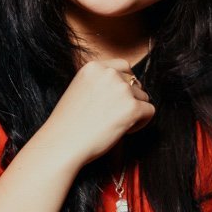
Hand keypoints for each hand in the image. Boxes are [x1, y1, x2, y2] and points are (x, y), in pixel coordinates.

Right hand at [40, 59, 154, 167]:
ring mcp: (122, 89)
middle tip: (113, 116)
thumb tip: (125, 86)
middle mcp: (109, 73)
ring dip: (134, 111)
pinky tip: (122, 130)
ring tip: (114, 124)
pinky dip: (140, 123)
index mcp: (93, 67)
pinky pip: (149, 112)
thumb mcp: (80, 90)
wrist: (62, 144)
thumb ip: (100, 83)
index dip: (123, 85)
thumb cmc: (68, 124)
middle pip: (135, 83)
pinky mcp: (132, 107)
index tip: (115, 100)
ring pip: (143, 98)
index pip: (124, 66)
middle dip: (129, 99)